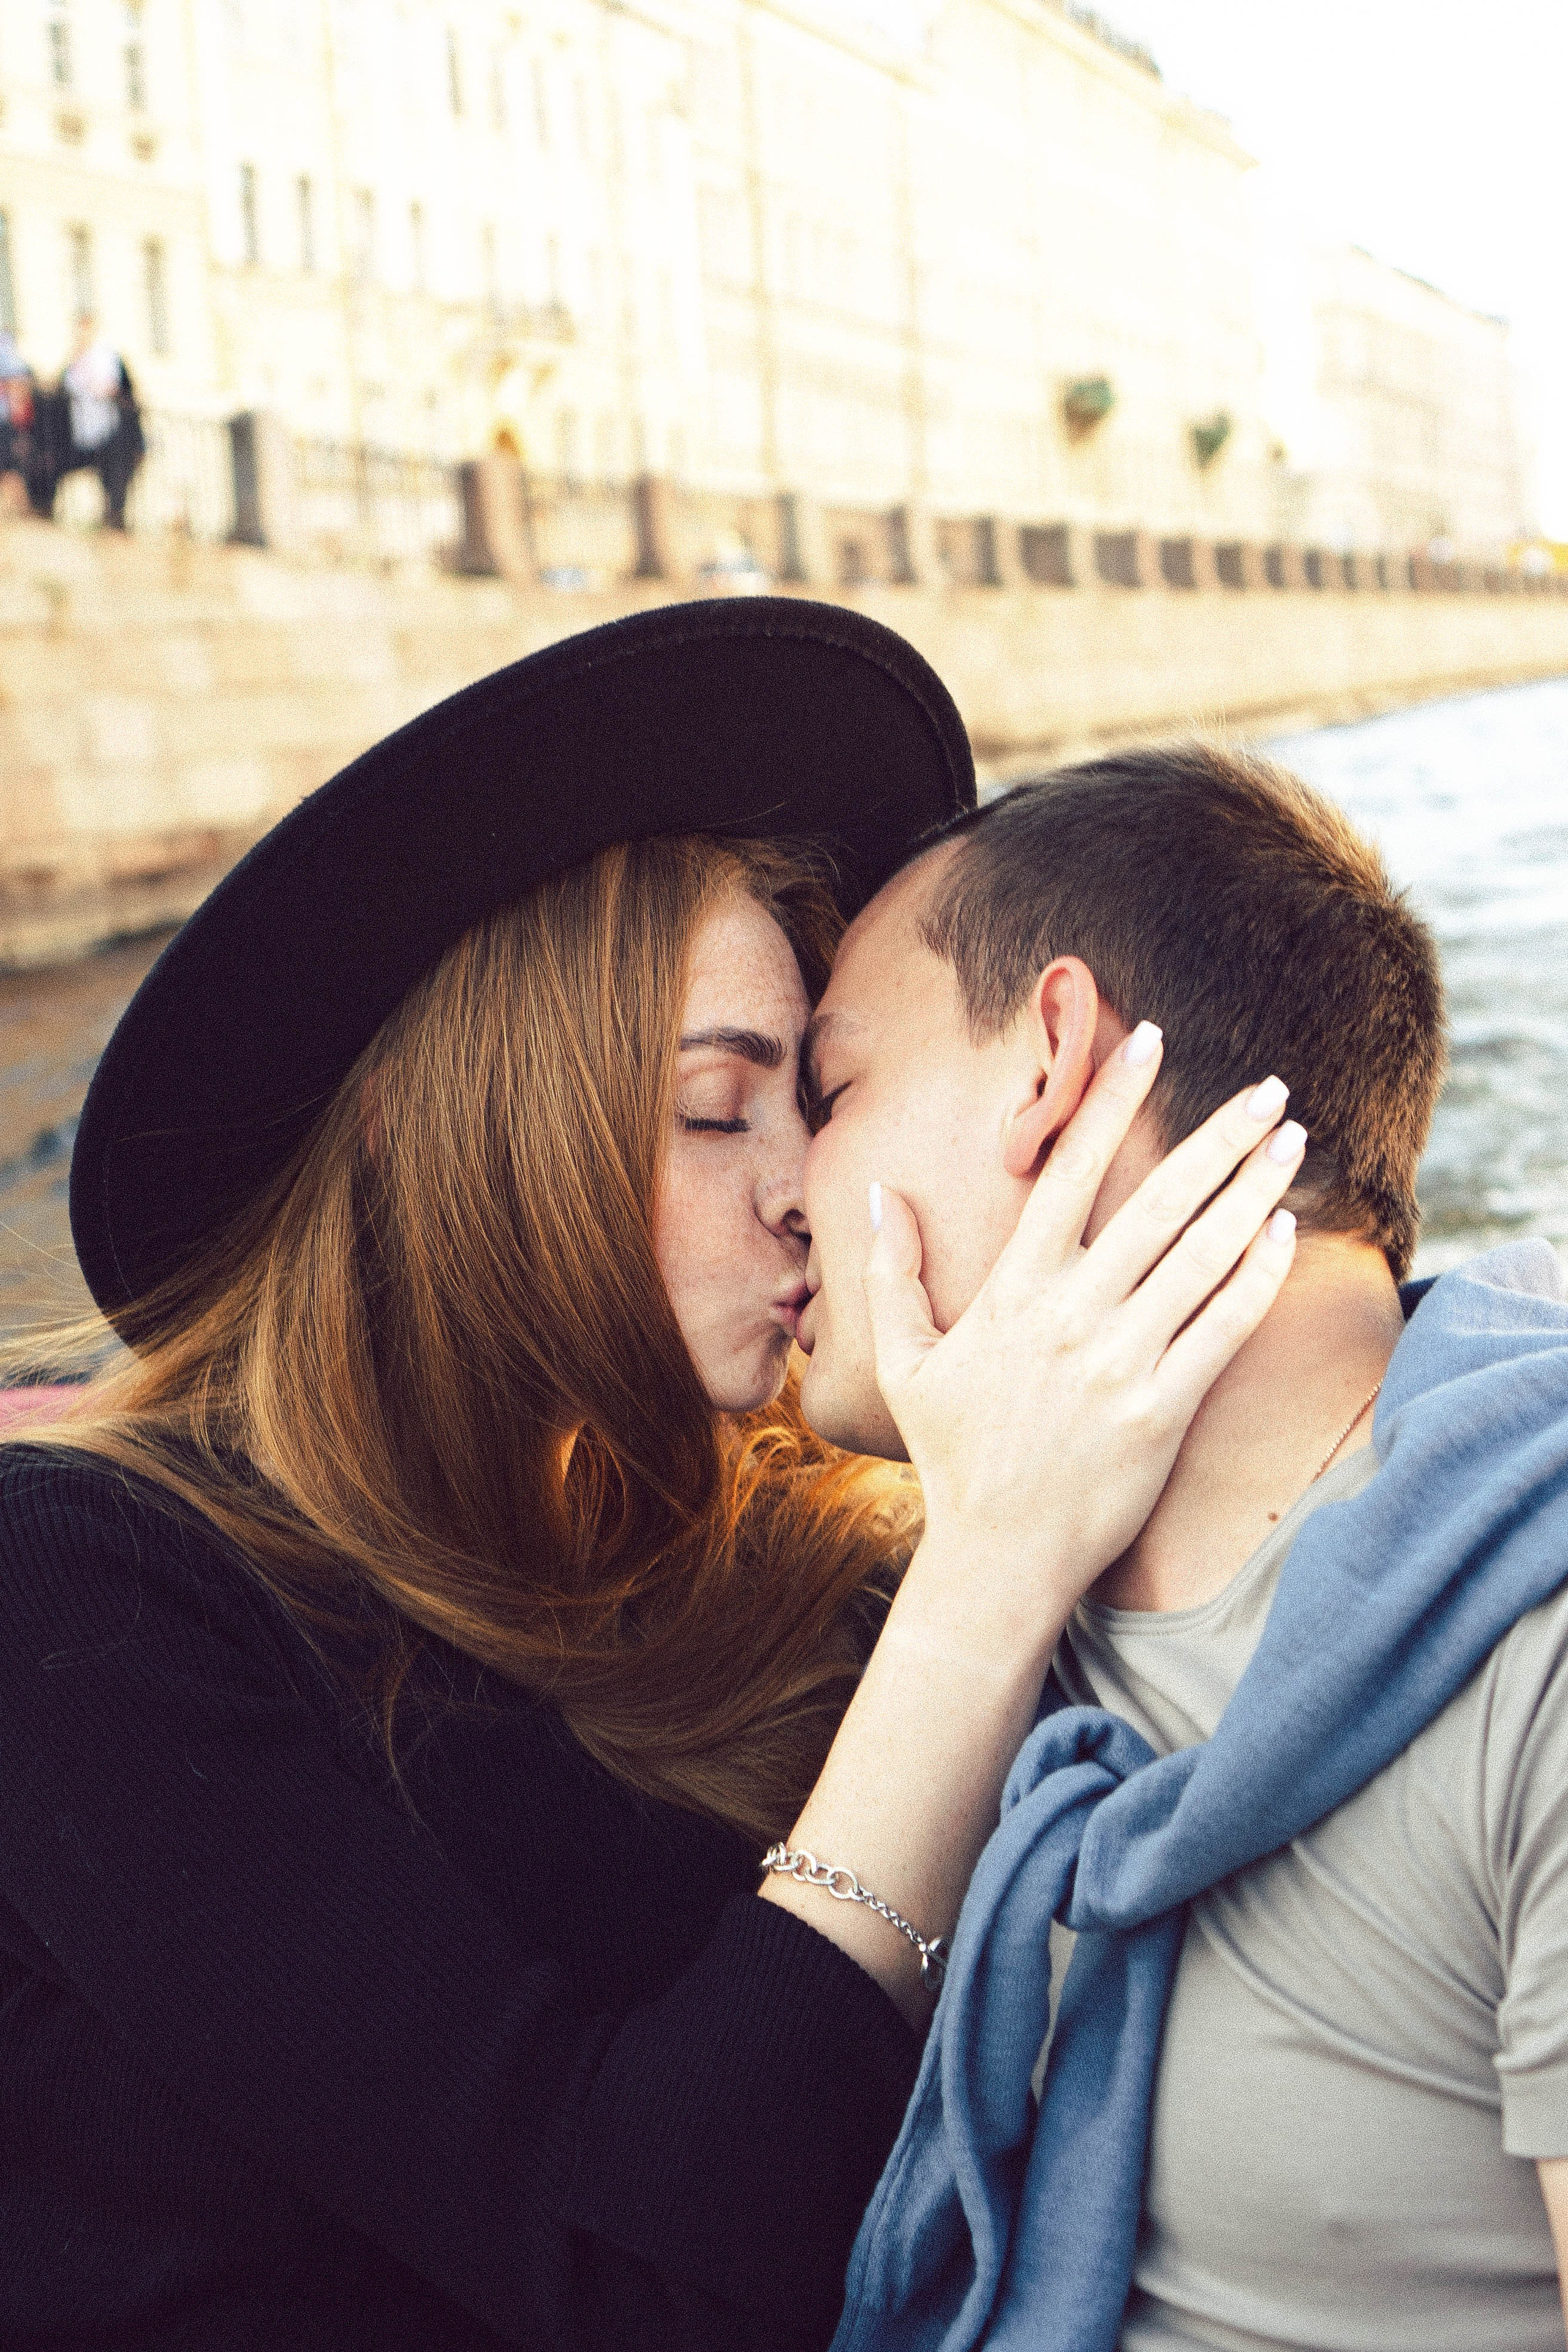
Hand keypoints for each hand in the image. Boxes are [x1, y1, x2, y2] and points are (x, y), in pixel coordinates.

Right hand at [864, 1027, 1302, 1646]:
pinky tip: (1284, 1230)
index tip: (1146, 1040)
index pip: (1066, 1172)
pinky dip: (1258, 1275)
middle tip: (1266, 1086)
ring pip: (1203, 1256)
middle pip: (1157, 1202)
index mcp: (1014, 1292)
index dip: (1108, 1100)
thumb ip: (891, 1271)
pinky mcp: (1163, 1411)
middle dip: (1219, 1136)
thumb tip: (881, 1191)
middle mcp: (1072, 1317)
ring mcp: (1122, 1363)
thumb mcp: (905, 1361)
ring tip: (1292, 1139)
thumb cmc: (953, 1455)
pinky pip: (1224, 1329)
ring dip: (1255, 1189)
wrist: (996, 1558)